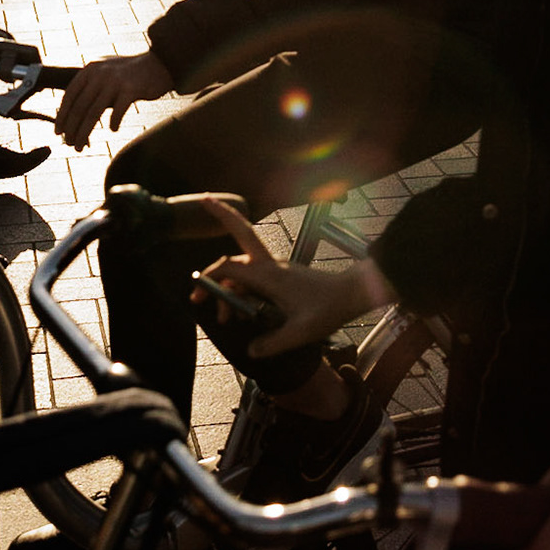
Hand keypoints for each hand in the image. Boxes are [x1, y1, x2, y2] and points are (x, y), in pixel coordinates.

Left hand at [55, 52, 172, 149]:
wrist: (159, 64)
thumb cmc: (131, 74)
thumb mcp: (106, 72)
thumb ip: (91, 86)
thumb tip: (73, 115)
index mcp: (90, 70)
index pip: (69, 95)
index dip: (62, 115)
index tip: (58, 131)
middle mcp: (100, 74)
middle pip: (79, 107)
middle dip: (71, 129)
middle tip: (68, 144)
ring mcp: (115, 81)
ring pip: (93, 113)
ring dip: (84, 132)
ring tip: (80, 146)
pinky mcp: (131, 89)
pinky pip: (118, 111)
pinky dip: (114, 122)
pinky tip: (113, 130)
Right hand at [191, 198, 391, 356]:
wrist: (352, 294)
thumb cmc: (328, 309)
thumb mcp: (299, 333)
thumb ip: (272, 343)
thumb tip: (251, 350)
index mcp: (269, 276)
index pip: (229, 267)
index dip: (209, 279)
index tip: (198, 295)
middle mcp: (270, 266)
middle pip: (242, 232)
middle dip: (222, 214)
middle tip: (203, 199)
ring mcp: (277, 268)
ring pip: (244, 265)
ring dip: (229, 283)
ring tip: (225, 317)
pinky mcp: (283, 275)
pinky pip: (255, 276)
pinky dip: (243, 289)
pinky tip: (243, 311)